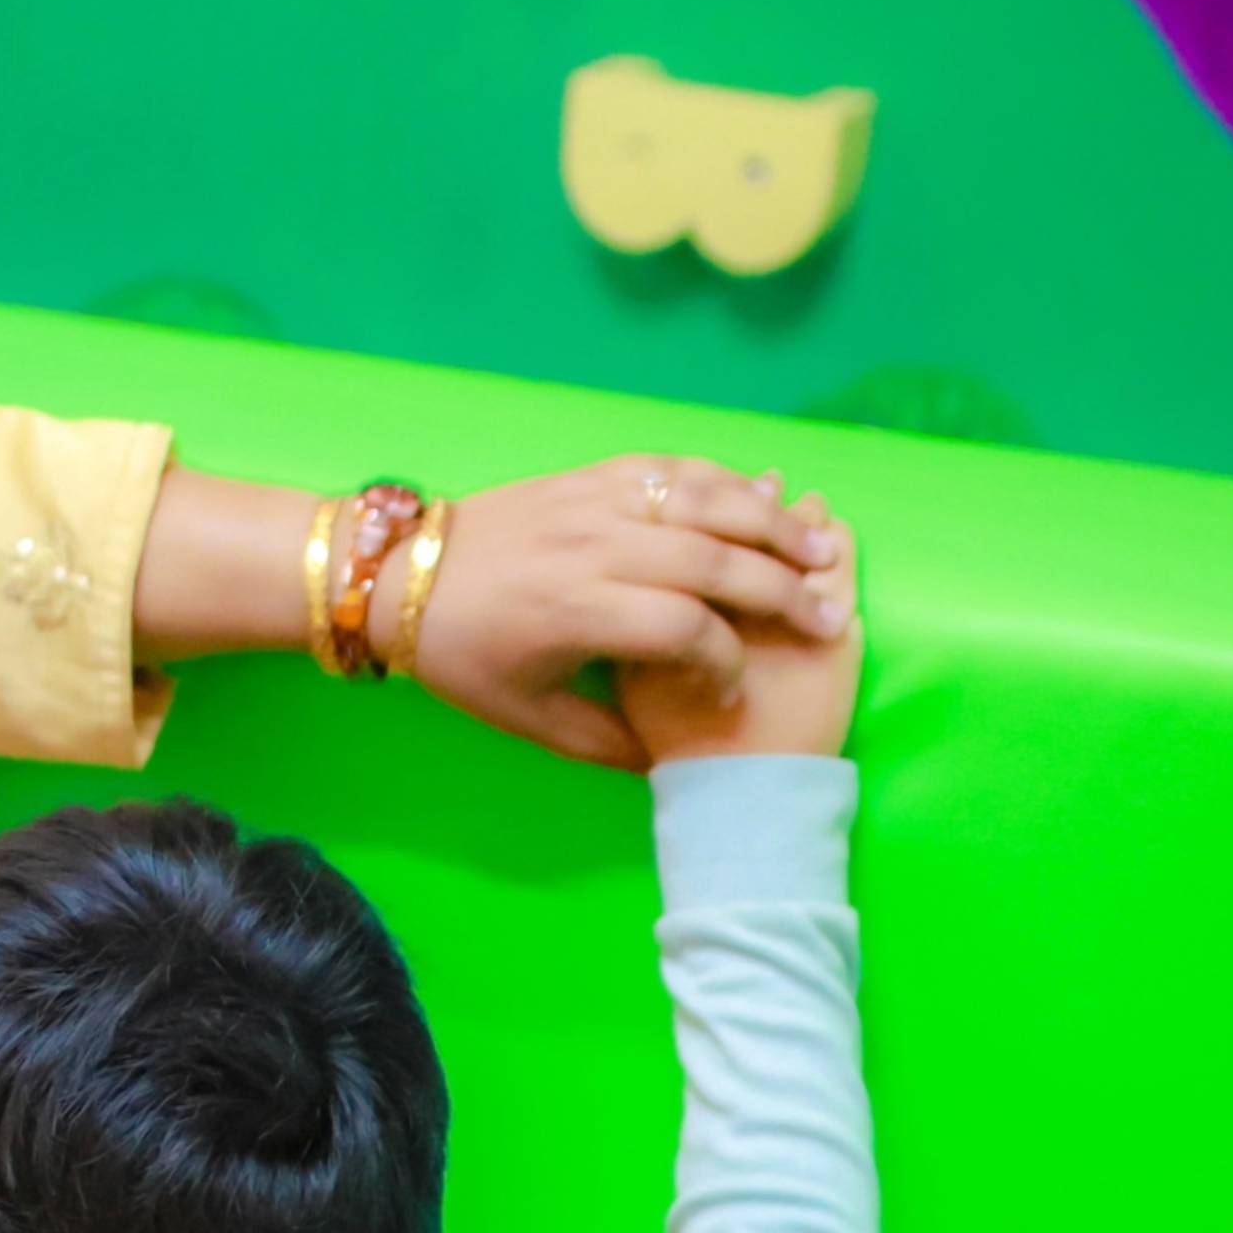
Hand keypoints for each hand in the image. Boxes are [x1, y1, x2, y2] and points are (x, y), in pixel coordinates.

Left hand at [402, 458, 845, 769]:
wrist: (403, 572)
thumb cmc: (462, 653)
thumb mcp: (526, 717)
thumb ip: (606, 743)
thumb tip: (672, 764)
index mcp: (574, 609)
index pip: (683, 627)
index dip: (724, 663)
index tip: (733, 691)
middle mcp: (593, 545)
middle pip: (714, 557)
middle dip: (782, 591)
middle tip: (829, 617)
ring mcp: (595, 499)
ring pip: (705, 498)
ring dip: (773, 523)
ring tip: (824, 549)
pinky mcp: (592, 473)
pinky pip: (675, 468)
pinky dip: (727, 482)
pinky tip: (765, 501)